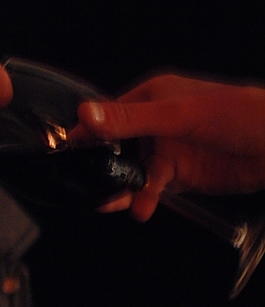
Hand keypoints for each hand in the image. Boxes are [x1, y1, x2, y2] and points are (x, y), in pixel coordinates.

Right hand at [76, 73, 264, 220]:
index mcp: (150, 97)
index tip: (67, 155)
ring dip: (120, 187)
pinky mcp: (179, 175)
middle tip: (87, 187)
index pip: (106, 116)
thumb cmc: (239, 115)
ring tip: (110, 204)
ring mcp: (166, 150)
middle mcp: (154, 123)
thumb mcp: (180, 115)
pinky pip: (150, 188)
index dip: (87, 135)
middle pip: (114, 146)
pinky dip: (142, 198)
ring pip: (130, 170)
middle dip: (100, 167)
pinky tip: (141, 208)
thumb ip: (131, 118)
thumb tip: (84, 114)